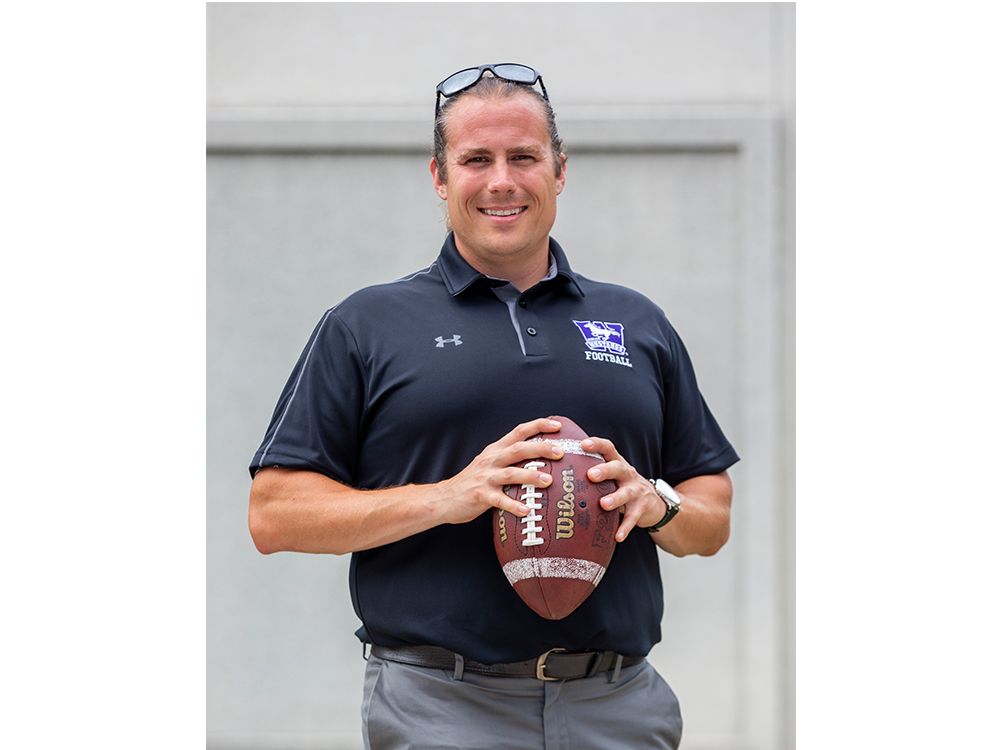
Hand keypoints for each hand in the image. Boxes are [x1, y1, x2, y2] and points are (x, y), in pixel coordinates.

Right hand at [438, 417, 565, 524]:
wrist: (444, 498)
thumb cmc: (472, 482)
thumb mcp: (489, 463)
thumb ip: (509, 459)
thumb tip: (540, 459)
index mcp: (496, 450)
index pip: (519, 431)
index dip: (538, 426)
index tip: (557, 425)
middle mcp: (491, 460)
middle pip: (519, 449)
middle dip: (541, 448)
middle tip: (560, 452)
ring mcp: (485, 477)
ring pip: (511, 473)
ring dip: (531, 476)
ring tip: (548, 481)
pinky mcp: (481, 495)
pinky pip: (500, 500)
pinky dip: (514, 505)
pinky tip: (527, 511)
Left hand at [581, 436, 662, 541]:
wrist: (652, 503)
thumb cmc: (621, 486)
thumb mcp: (611, 476)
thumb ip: (592, 472)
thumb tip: (557, 472)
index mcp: (617, 463)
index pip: (608, 448)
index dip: (596, 444)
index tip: (582, 444)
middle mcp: (627, 474)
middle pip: (618, 467)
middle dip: (605, 470)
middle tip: (591, 475)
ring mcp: (636, 490)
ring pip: (626, 493)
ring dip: (615, 498)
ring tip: (604, 504)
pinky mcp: (642, 508)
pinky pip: (633, 518)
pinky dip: (625, 527)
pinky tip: (617, 536)